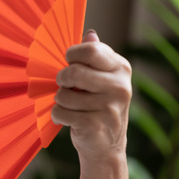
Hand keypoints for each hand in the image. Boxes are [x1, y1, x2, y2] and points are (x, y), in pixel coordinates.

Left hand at [51, 30, 132, 159]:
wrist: (106, 145)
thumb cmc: (97, 104)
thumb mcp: (100, 77)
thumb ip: (94, 55)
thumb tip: (89, 34)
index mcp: (121, 68)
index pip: (90, 49)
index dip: (71, 55)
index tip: (70, 63)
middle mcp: (120, 86)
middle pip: (73, 71)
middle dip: (62, 79)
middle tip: (65, 85)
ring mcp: (110, 107)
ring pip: (63, 94)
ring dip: (60, 101)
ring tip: (72, 106)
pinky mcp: (96, 125)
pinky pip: (60, 112)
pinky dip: (58, 115)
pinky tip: (70, 119)